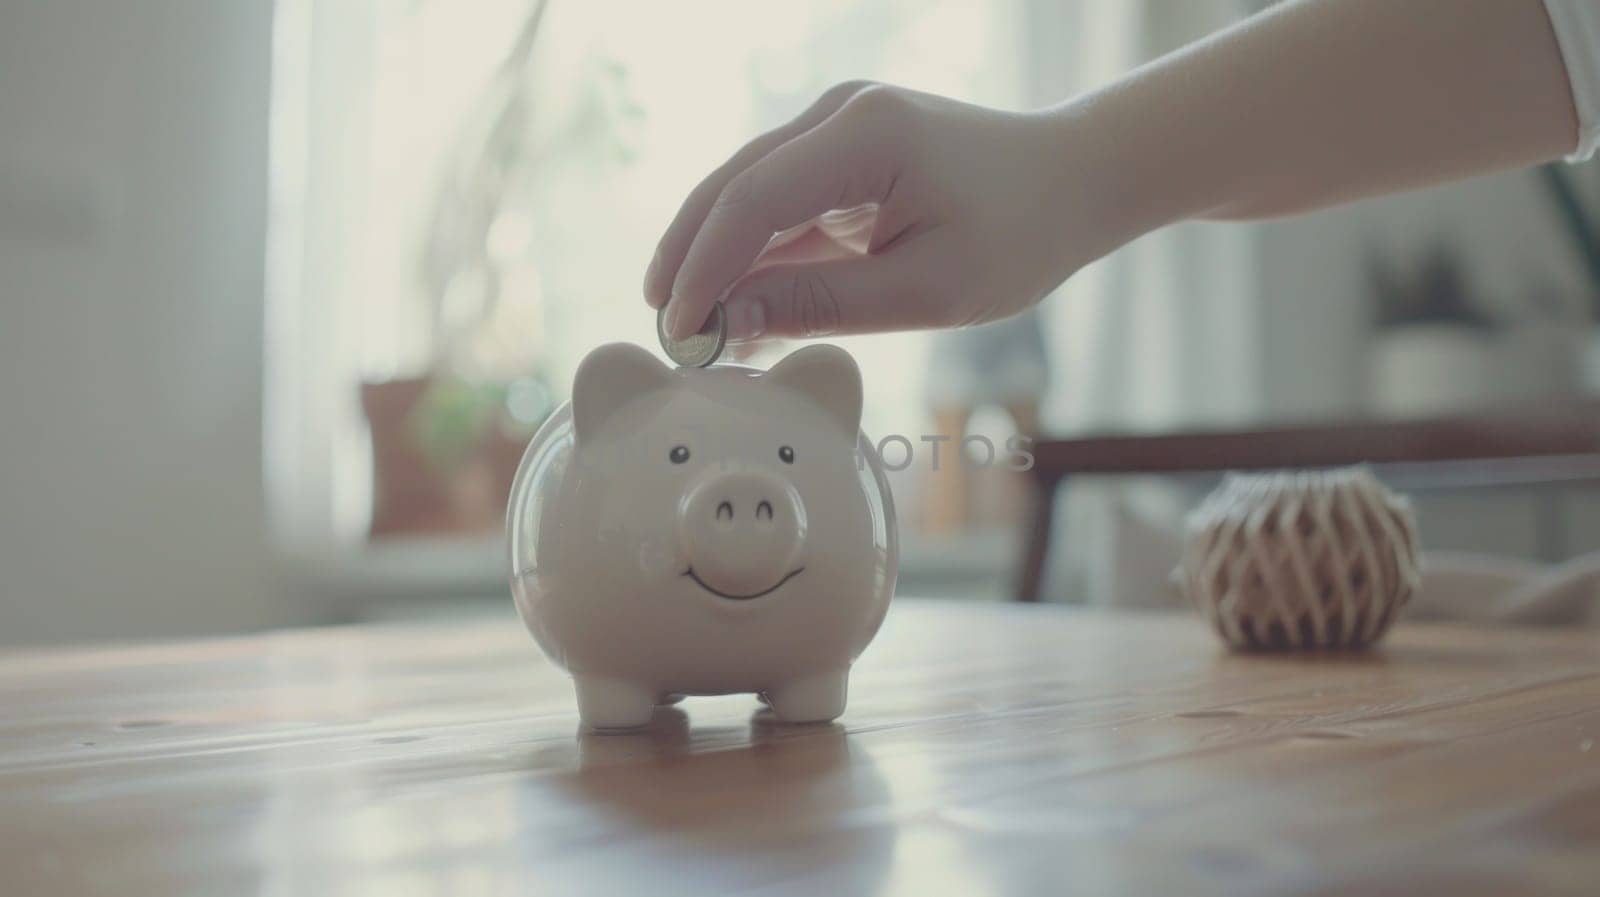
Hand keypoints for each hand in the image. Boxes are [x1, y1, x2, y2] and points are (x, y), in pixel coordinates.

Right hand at [644, 82, 1127, 341]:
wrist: (1074, 182)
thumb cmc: (1019, 236)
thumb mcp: (924, 289)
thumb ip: (821, 303)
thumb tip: (728, 322)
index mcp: (866, 134)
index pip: (752, 200)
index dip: (705, 268)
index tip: (680, 330)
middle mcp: (840, 113)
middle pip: (732, 185)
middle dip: (690, 258)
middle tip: (664, 331)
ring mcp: (838, 124)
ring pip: (747, 191)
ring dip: (717, 257)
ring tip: (691, 328)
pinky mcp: (843, 147)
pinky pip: (781, 201)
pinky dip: (756, 252)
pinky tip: (738, 307)